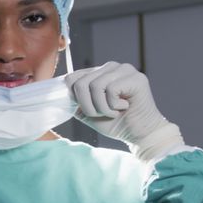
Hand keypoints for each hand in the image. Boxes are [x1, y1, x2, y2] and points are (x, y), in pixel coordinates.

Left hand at [65, 62, 183, 161]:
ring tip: (114, 111)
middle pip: (80, 83)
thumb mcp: (89, 113)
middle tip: (103, 113)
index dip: (74, 98)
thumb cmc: (116, 123)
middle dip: (87, 106)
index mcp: (99, 73)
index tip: (88, 110)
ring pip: (94, 86)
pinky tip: (124, 107)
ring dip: (101, 107)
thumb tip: (61, 97)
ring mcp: (124, 70)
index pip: (72, 78)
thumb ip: (75, 102)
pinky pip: (110, 90)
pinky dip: (112, 106)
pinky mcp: (135, 78)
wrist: (140, 135)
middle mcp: (111, 67)